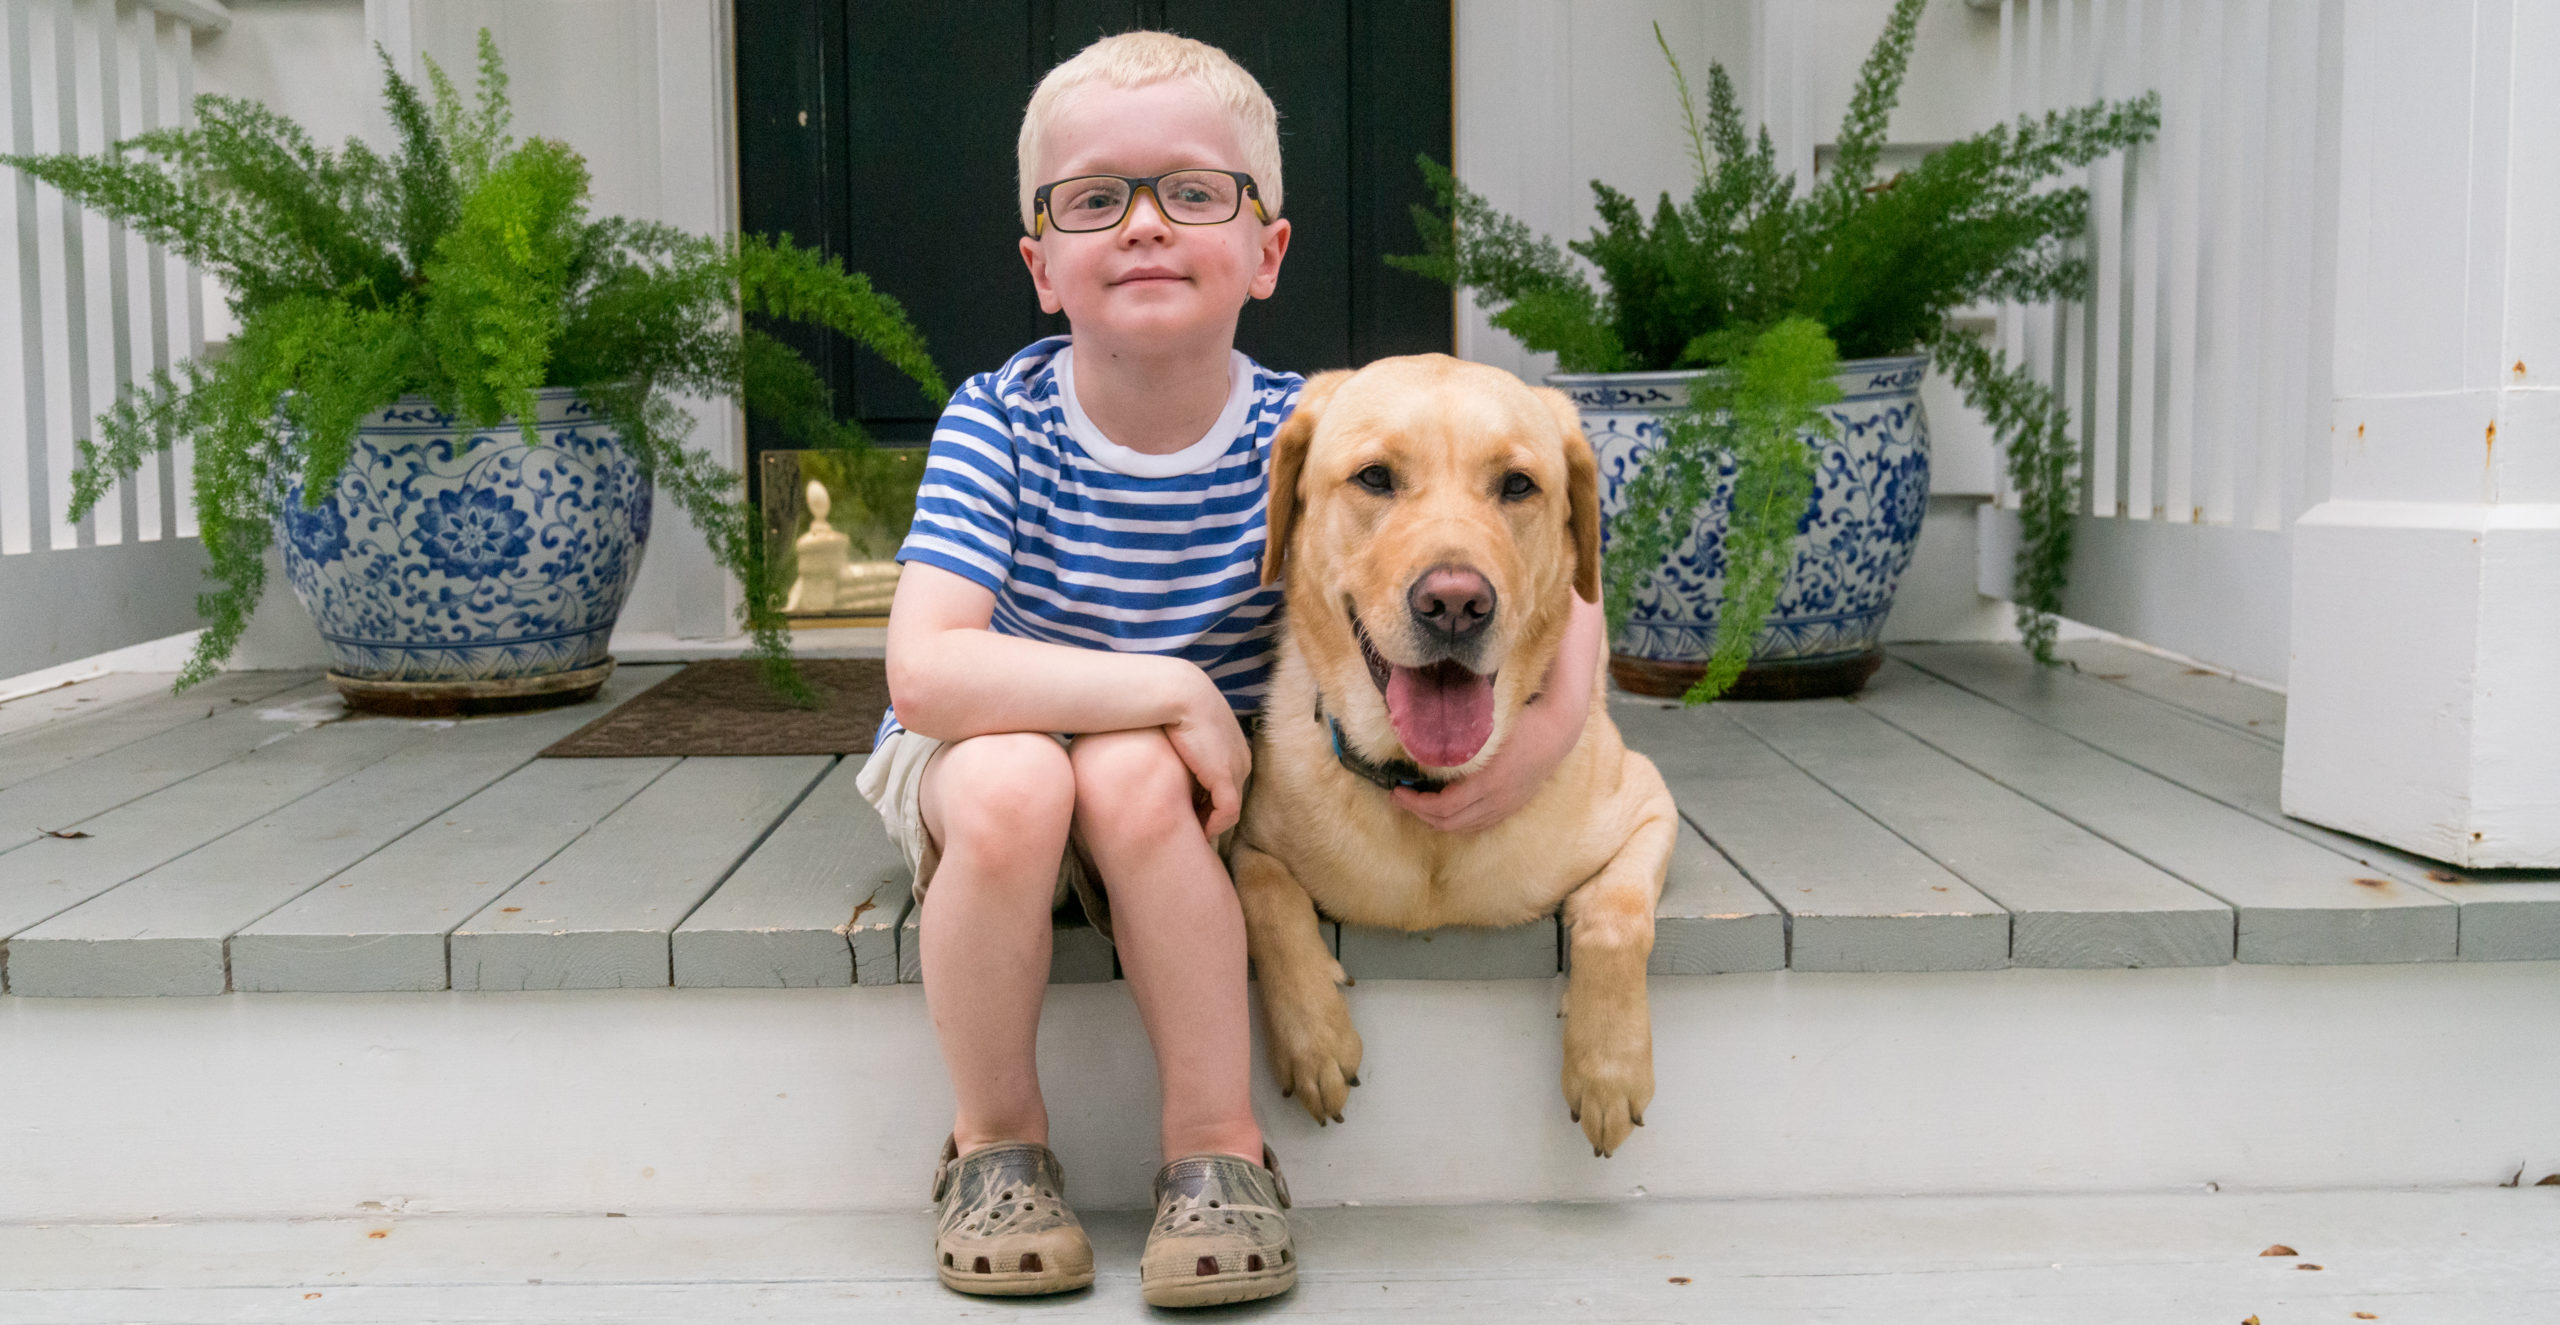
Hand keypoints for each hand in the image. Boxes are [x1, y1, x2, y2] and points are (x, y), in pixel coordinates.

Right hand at [1161, 668, 1251, 838]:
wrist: (1177, 692)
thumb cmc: (1172, 705)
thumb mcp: (1185, 726)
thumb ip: (1185, 745)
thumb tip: (1171, 758)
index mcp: (1234, 746)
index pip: (1227, 782)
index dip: (1209, 800)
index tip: (1189, 811)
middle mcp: (1242, 758)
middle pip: (1230, 797)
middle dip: (1211, 814)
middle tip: (1190, 827)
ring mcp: (1237, 768)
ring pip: (1230, 809)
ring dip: (1211, 823)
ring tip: (1191, 832)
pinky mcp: (1226, 777)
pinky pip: (1228, 813)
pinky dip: (1214, 825)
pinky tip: (1198, 832)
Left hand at [1392, 593, 1602, 832]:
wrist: (1560, 727)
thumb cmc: (1521, 716)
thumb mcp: (1485, 723)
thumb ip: (1456, 734)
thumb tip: (1419, 731)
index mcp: (1488, 782)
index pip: (1443, 807)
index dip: (1415, 803)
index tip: (1396, 788)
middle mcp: (1498, 800)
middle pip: (1449, 822)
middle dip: (1419, 812)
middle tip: (1400, 797)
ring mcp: (1507, 806)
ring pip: (1464, 827)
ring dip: (1437, 820)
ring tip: (1418, 804)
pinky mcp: (1513, 806)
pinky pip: (1480, 825)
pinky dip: (1458, 822)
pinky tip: (1446, 811)